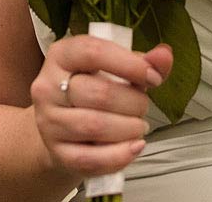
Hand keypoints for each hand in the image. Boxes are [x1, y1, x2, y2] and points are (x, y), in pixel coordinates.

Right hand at [30, 33, 171, 179]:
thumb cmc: (92, 93)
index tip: (153, 77)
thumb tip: (164, 56)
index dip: (129, 64)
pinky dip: (120, 155)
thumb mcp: (116, 70)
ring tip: (138, 126)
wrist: (64, 129)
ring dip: (129, 128)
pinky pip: (91, 158)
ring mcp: (49, 122)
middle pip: (99, 93)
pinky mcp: (57, 153)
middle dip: (134, 102)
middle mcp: (48, 86)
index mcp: (62, 55)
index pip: (93, 52)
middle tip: (142, 106)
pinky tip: (133, 147)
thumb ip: (143, 62)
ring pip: (95, 127)